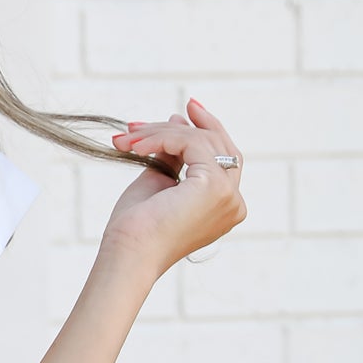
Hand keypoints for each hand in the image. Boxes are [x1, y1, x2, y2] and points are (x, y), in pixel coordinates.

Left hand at [102, 98, 245, 276]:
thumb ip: (174, 158)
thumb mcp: (159, 183)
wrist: (128, 254)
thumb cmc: (137, 228)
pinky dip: (161, 138)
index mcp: (225, 207)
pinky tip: (135, 147)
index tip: (184, 114)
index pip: (225, 159)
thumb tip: (176, 124)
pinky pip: (191, 143)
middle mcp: (234, 203)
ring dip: (161, 133)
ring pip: (202, 141)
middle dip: (194, 124)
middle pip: (220, 147)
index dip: (207, 132)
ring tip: (129, 138)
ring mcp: (228, 195)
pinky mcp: (214, 186)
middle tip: (173, 108)